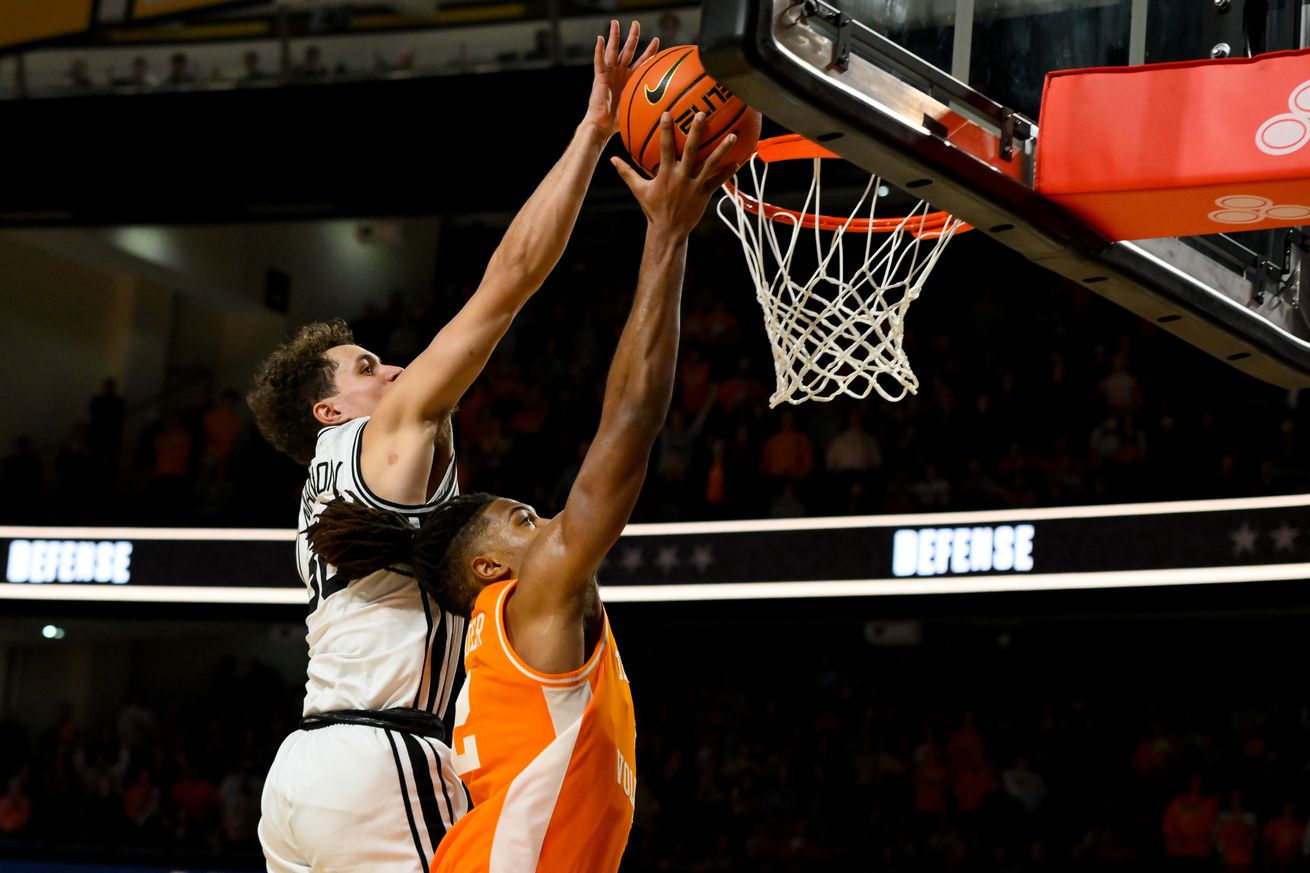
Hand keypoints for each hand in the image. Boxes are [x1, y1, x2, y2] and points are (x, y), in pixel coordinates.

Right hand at [583, 20, 659, 137]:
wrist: (603, 125)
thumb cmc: (620, 121)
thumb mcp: (640, 108)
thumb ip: (653, 105)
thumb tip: (672, 110)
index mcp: (631, 78)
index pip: (642, 60)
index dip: (649, 50)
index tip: (657, 39)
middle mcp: (620, 72)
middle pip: (628, 50)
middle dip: (633, 36)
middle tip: (636, 23)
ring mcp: (610, 73)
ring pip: (613, 51)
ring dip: (614, 36)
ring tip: (615, 23)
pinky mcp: (600, 77)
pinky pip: (599, 61)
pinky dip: (599, 50)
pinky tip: (600, 39)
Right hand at [610, 112, 742, 235]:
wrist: (668, 231)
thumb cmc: (653, 209)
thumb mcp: (638, 190)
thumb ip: (626, 172)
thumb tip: (612, 159)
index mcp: (665, 174)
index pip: (666, 148)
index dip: (667, 130)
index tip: (668, 113)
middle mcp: (681, 177)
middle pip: (691, 151)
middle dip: (696, 132)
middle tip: (703, 114)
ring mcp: (695, 186)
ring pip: (710, 164)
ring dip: (722, 150)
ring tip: (732, 135)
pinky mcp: (704, 194)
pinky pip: (719, 181)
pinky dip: (729, 172)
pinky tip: (739, 160)